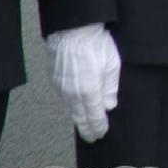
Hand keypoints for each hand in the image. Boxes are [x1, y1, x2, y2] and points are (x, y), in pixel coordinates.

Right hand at [46, 24, 120, 141]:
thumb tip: (109, 105)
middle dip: (87, 128)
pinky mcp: (54, 78)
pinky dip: (71, 103)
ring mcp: (61, 87)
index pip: (94, 116)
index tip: (101, 134)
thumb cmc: (95, 44)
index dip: (98, 127)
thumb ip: (111, 88)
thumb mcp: (112, 64)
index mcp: (89, 92)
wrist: (72, 29)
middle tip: (92, 137)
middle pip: (80, 116)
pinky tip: (75, 105)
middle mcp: (72, 93)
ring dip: (78, 116)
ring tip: (84, 124)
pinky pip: (64, 96)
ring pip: (71, 107)